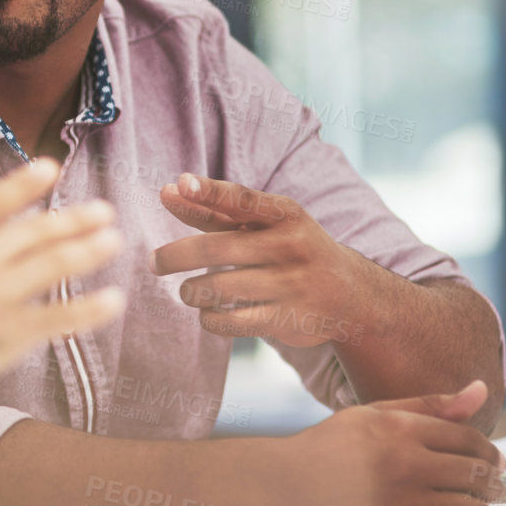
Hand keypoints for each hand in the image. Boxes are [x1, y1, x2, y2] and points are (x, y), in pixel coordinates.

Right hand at [0, 158, 124, 415]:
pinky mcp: (6, 333)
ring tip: (112, 240)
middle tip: (103, 211)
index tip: (50, 166)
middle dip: (73, 218)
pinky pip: (59, 316)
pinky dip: (90, 308)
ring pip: (53, 264)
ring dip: (88, 249)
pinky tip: (113, 300)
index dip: (24, 183)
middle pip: (33, 231)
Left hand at [151, 173, 368, 347]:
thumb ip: (215, 209)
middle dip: (174, 256)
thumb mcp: (263, 223)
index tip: (179, 184)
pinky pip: (229, 321)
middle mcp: (290, 246)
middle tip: (154, 263)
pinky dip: (207, 318)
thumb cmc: (290, 249)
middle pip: (215, 249)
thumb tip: (168, 190)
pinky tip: (207, 312)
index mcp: (285, 214)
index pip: (242, 199)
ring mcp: (291, 284)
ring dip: (190, 292)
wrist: (351, 294)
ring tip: (188, 291)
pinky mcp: (287, 319)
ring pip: (216, 288)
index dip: (209, 192)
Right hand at [277, 381, 505, 505]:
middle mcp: (402, 468)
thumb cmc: (328, 450)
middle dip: (488, 481)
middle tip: (481, 483)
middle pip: (478, 476)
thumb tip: (479, 390)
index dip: (487, 450)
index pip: (470, 440)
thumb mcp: (372, 415)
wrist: (283, 490)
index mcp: (397, 431)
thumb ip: (429, 405)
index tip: (487, 459)